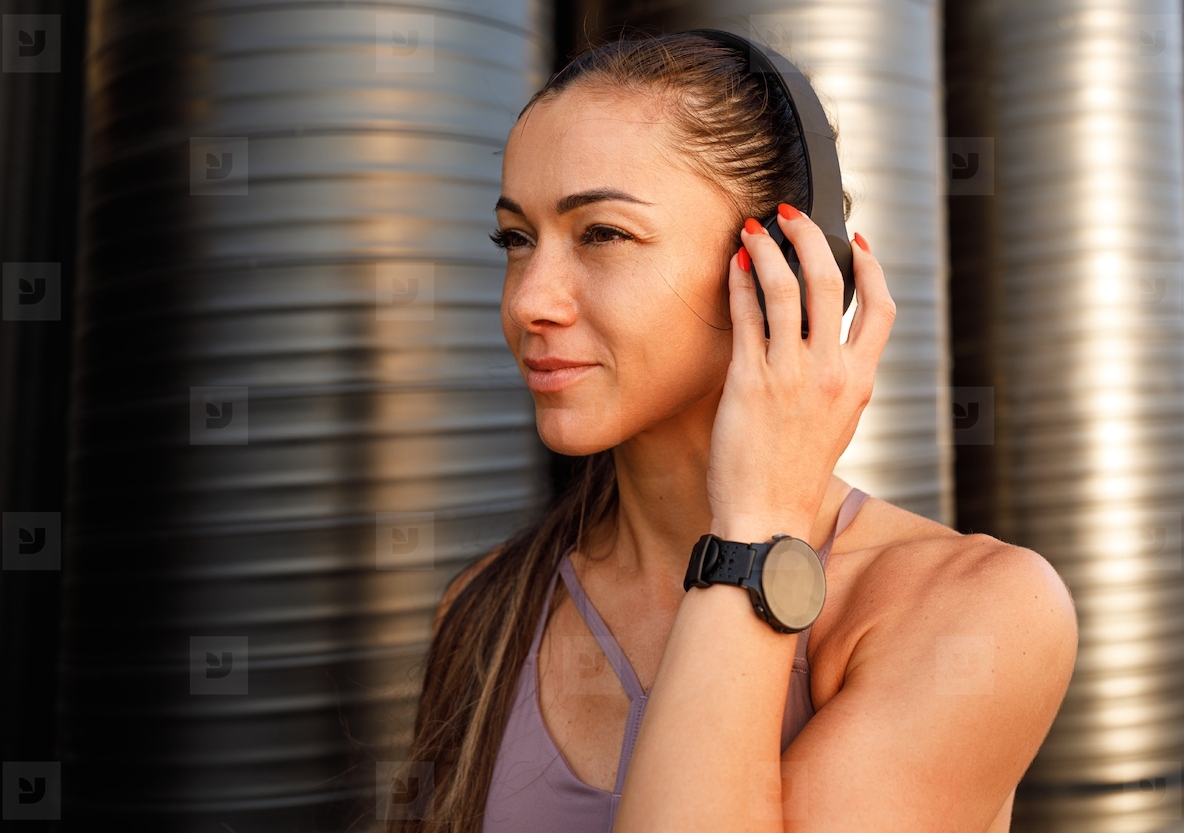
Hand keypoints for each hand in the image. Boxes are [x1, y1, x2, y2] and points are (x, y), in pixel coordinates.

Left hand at [705, 205, 895, 539]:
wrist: (767, 517)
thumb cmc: (794, 474)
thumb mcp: (837, 423)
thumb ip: (838, 378)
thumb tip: (828, 341)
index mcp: (861, 381)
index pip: (881, 308)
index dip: (871, 267)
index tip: (854, 240)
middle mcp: (831, 372)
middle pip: (831, 282)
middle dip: (809, 236)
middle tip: (789, 214)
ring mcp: (790, 374)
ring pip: (786, 288)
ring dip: (766, 249)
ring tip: (751, 230)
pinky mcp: (749, 380)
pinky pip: (747, 315)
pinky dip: (738, 283)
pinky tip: (730, 267)